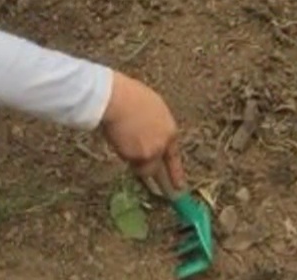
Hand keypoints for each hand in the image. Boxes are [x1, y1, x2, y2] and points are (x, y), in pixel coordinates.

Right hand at [99, 70, 186, 197]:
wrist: (116, 100)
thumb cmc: (130, 96)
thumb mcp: (152, 108)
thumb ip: (156, 127)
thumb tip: (151, 137)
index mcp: (170, 130)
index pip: (174, 157)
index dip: (176, 173)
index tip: (180, 186)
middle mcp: (163, 145)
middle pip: (163, 172)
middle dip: (166, 187)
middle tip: (171, 199)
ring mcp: (148, 153)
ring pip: (145, 170)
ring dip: (143, 173)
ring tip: (141, 174)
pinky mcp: (133, 157)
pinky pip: (130, 163)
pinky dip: (127, 159)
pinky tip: (121, 147)